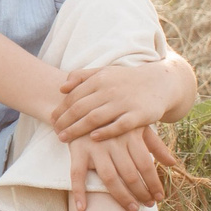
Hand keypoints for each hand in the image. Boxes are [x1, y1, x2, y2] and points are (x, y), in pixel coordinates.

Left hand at [53, 54, 193, 141]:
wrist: (159, 83)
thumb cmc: (126, 80)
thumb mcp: (104, 72)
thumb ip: (82, 76)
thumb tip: (62, 87)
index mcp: (100, 79)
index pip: (74, 95)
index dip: (61, 108)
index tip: (51, 119)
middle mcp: (110, 90)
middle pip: (80, 107)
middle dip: (65, 121)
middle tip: (54, 132)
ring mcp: (124, 103)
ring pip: (95, 117)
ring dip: (77, 129)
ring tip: (64, 138)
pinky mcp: (139, 115)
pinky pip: (119, 125)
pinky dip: (105, 132)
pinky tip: (93, 138)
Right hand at [67, 125, 179, 210]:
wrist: (84, 101)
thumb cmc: (115, 117)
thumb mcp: (137, 125)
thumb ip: (155, 144)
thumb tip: (172, 163)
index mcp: (130, 134)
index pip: (146, 164)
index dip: (154, 183)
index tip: (160, 196)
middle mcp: (114, 141)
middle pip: (130, 174)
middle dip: (141, 192)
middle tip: (148, 204)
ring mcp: (94, 146)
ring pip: (109, 178)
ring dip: (121, 197)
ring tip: (131, 209)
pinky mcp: (77, 149)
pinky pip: (77, 174)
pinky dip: (79, 191)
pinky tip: (83, 208)